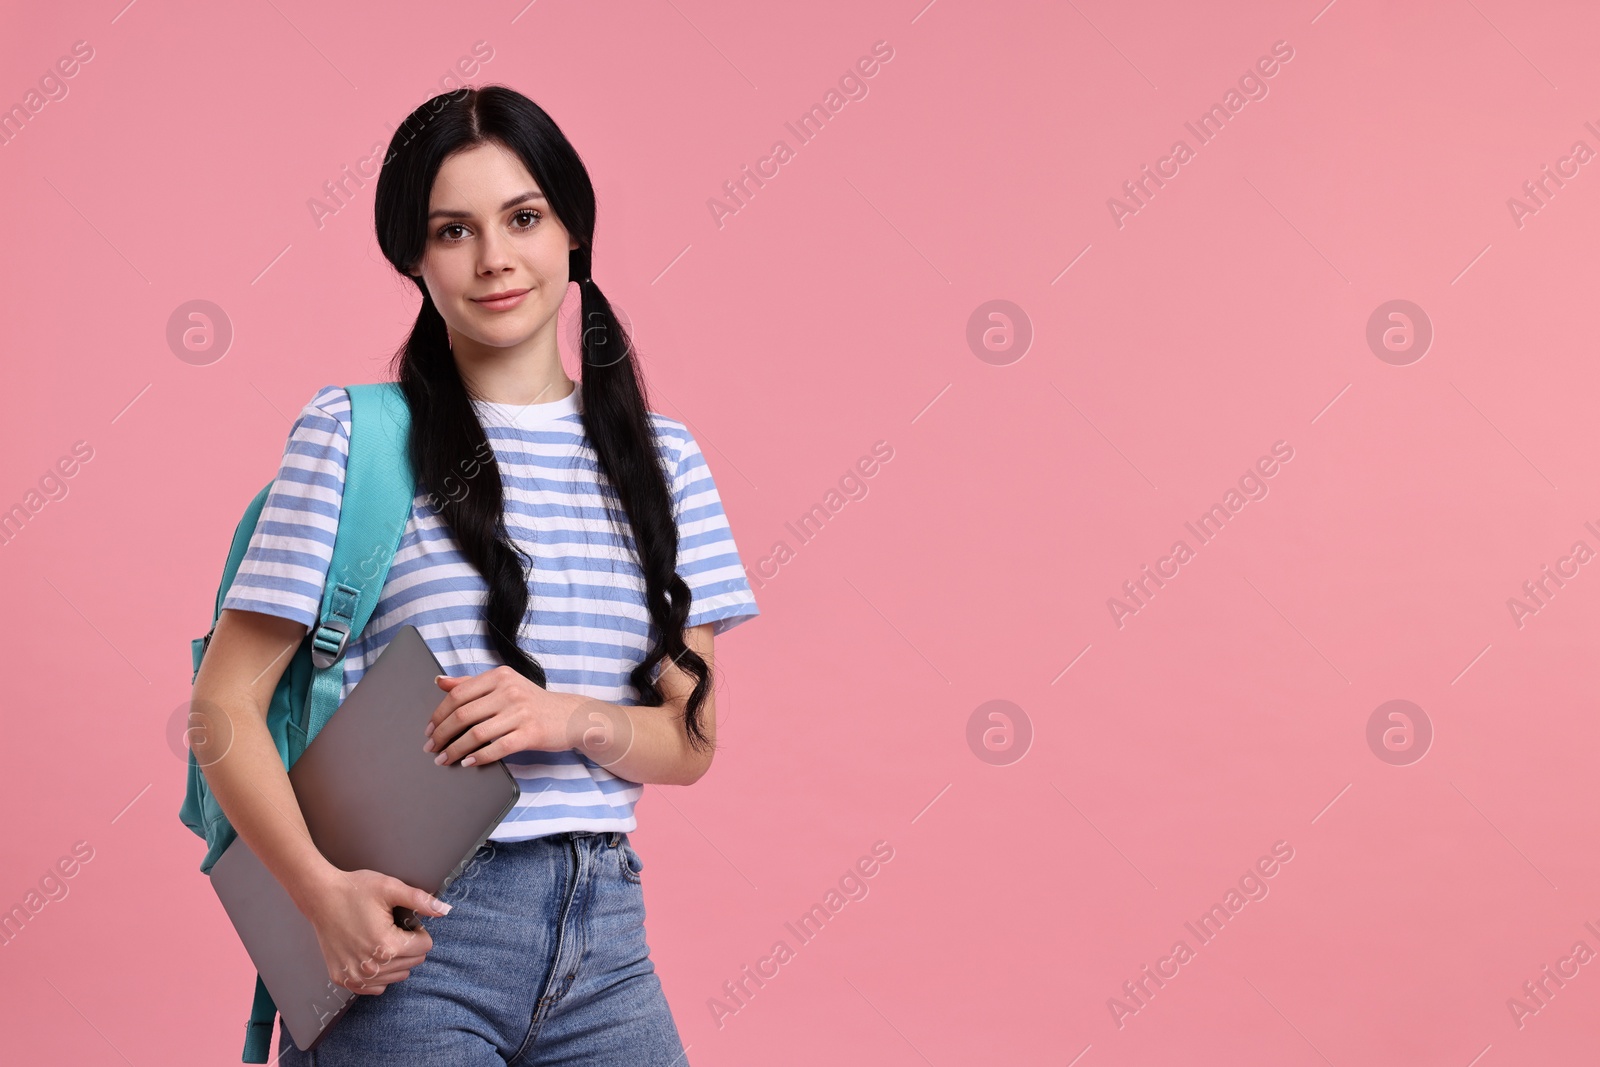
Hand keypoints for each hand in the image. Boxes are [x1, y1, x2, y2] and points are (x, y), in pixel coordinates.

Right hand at [301, 868, 448, 995]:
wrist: (320, 897)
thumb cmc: (355, 890)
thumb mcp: (390, 888)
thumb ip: (420, 900)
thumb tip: (445, 910)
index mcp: (386, 945)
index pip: (425, 947)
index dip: (418, 931)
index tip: (403, 922)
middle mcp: (371, 967)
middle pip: (412, 963)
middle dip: (408, 945)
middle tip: (390, 928)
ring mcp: (356, 976)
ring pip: (397, 976)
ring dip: (395, 960)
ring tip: (379, 938)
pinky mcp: (343, 979)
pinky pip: (375, 987)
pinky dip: (379, 974)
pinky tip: (370, 954)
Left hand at [424, 665, 575, 766]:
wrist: (570, 716)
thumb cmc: (533, 702)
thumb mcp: (504, 685)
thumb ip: (472, 683)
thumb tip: (439, 681)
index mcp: (500, 676)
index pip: (458, 694)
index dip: (438, 714)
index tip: (428, 729)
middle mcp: (510, 691)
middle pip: (463, 714)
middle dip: (441, 734)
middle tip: (431, 748)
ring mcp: (521, 712)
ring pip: (476, 733)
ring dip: (455, 749)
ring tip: (443, 759)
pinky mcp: (531, 733)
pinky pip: (497, 747)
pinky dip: (478, 757)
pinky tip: (467, 762)